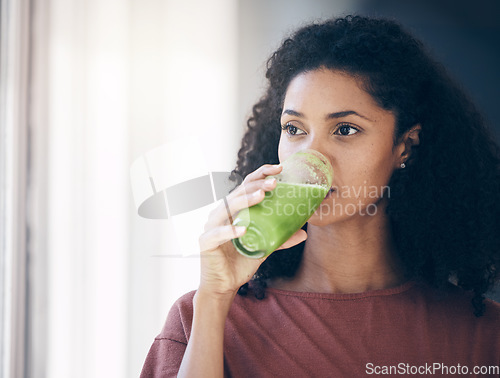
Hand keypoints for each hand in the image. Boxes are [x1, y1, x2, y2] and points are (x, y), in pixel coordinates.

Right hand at [197, 164, 306, 298]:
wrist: (224, 285)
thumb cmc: (241, 261)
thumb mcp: (265, 247)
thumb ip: (280, 238)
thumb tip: (304, 233)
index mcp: (234, 210)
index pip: (247, 186)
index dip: (261, 175)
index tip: (278, 169)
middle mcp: (221, 213)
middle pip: (238, 193)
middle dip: (256, 186)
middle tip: (274, 183)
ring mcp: (212, 226)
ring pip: (227, 208)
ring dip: (244, 201)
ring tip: (261, 197)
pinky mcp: (206, 242)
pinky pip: (217, 233)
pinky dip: (230, 231)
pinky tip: (243, 229)